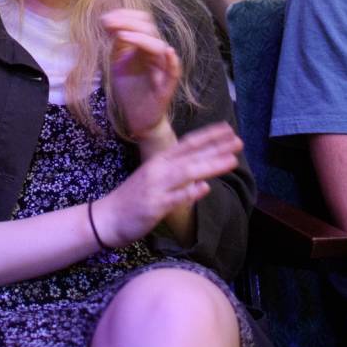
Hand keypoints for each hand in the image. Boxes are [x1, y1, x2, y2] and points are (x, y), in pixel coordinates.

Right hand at [92, 123, 242, 243]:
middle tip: (239, 140)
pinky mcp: (153, 206)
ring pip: (186, 172)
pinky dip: (189, 192)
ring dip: (210, 165)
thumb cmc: (133, 198)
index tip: (229, 129)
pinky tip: (205, 188)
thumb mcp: (155, 179)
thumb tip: (202, 175)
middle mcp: (158, 169)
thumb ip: (176, 173)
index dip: (209, 136)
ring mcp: (156, 187)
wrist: (107, 217)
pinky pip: (174, 198)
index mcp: (159, 161)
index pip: (188, 144)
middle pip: (191, 155)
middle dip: (216, 147)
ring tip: (232, 160)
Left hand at [102, 9, 181, 140]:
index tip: (104, 18)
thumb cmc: (129, 88)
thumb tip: (109, 22)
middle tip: (108, 23)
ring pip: (159, 47)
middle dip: (128, 23)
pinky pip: (174, 72)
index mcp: (145, 45)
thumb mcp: (118, 62)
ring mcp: (163, 68)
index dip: (125, 17)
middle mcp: (156, 53)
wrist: (137, 116)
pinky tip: (167, 52)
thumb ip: (117, 44)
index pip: (142, 23)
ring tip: (121, 35)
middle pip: (150, 30)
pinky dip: (173, 61)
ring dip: (141, 38)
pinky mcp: (167, 86)